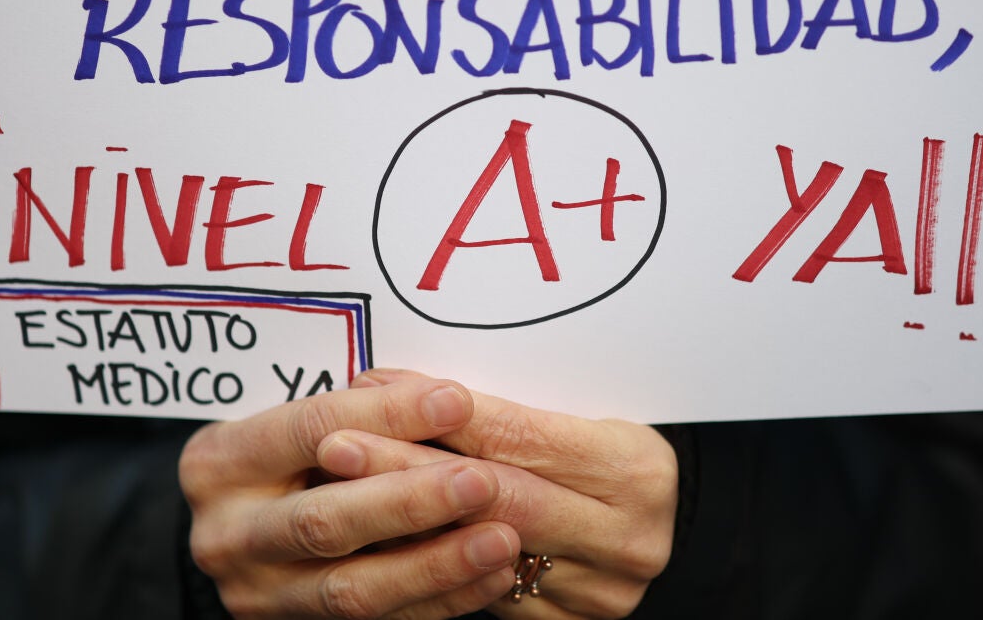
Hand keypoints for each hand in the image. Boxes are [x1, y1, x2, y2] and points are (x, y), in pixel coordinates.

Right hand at [180, 374, 524, 618]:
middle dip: (410, 502)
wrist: (246, 523)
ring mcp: (256, 593)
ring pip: (352, 589)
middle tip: (482, 483)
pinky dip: (439, 599)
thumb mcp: (304, 422)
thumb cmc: (285, 456)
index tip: (457, 403)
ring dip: (435, 565)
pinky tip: (488, 576)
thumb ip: (362, 414)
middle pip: (325, 520)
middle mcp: (227, 534)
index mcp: (220, 462)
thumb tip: (450, 402)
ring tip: (500, 540)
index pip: (309, 430)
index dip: (388, 417)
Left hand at [319, 370, 677, 618]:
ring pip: (478, 554)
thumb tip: (392, 387)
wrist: (645, 519)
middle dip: (405, 469)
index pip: (514, 439)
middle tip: (337, 447)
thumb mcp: (572, 415)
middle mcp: (625, 538)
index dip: (437, 417)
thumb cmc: (602, 454)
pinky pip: (483, 595)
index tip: (371, 397)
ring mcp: (599, 592)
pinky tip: (383, 540)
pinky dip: (431, 563)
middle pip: (492, 497)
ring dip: (404, 523)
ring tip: (341, 493)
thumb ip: (496, 415)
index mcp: (631, 471)